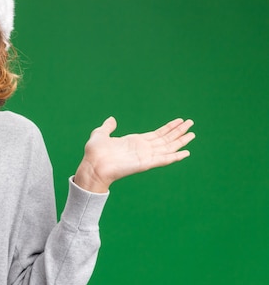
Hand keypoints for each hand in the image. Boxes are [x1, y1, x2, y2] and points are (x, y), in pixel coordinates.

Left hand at [74, 117, 194, 192]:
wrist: (92, 165)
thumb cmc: (94, 153)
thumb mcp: (100, 134)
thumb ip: (108, 127)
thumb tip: (111, 119)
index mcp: (134, 142)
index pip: (156, 134)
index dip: (169, 128)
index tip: (180, 121)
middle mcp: (142, 149)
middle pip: (165, 139)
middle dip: (178, 131)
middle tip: (191, 123)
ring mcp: (145, 156)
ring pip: (168, 147)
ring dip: (180, 141)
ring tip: (193, 134)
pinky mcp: (145, 164)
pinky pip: (164, 159)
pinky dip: (175, 156)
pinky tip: (186, 152)